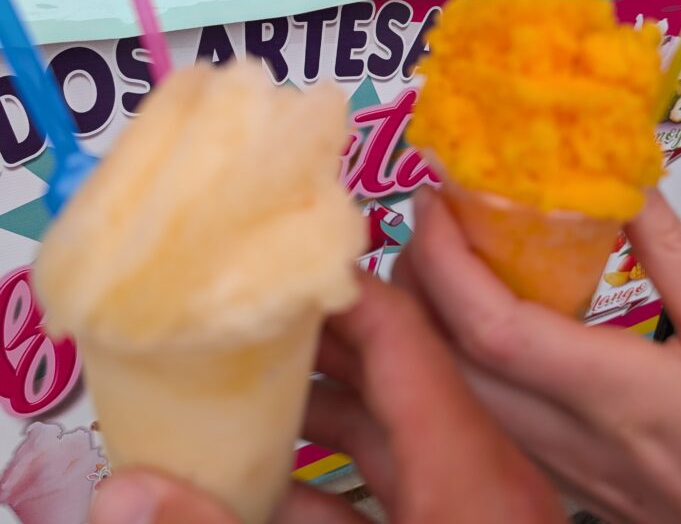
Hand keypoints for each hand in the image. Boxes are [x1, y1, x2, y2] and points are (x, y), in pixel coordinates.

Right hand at [89, 275, 562, 523]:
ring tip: (236, 381)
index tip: (273, 262)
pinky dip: (322, 483)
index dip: (338, 283)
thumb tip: (126, 492)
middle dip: (309, 341)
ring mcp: (464, 514)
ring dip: (311, 409)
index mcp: (467, 467)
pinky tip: (259, 484)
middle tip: (236, 312)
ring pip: (381, 431)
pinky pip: (380, 496)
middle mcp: (474, 477)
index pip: (402, 329)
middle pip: (387, 372)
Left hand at [395, 187, 680, 523]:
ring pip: (451, 388)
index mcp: (616, 394)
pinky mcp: (549, 470)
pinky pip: (476, 407)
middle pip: (447, 358)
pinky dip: (451, 350)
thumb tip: (624, 187)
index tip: (437, 198)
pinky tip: (468, 310)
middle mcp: (566, 434)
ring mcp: (550, 461)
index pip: (494, 329)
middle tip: (430, 211)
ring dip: (427, 313)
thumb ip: (675, 256)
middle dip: (417, 277)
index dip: (446, 260)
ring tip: (441, 246)